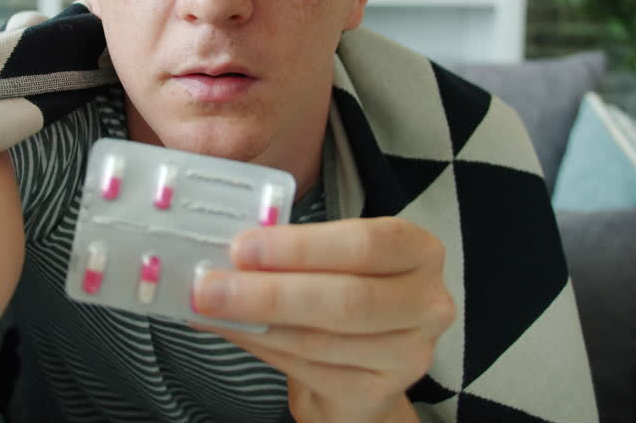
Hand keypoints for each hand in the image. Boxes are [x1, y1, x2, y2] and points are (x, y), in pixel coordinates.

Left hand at [191, 216, 452, 422]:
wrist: (362, 369)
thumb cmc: (341, 295)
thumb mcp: (329, 261)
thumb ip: (292, 251)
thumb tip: (224, 248)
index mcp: (418, 251)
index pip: (365, 243)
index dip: (302, 246)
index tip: (242, 246)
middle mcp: (427, 302)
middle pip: (346, 298)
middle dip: (270, 291)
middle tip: (209, 285)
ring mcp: (410, 354)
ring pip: (321, 339)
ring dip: (256, 323)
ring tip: (208, 307)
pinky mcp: (380, 392)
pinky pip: (311, 370)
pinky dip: (262, 348)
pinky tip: (231, 331)